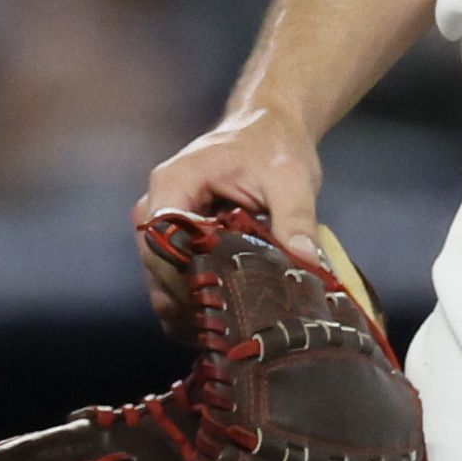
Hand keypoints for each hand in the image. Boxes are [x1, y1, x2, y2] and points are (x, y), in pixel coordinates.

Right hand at [137, 106, 322, 333]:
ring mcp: (162, 229)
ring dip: (194, 310)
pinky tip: (227, 323)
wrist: (269, 130)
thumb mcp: (292, 178)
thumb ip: (296, 218)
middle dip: (194, 300)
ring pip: (162, 285)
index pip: (163, 242)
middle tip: (238, 325)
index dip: (190, 276)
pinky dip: (195, 308)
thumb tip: (306, 261)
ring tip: (235, 330)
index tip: (229, 299)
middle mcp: (156, 207)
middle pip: (159, 269)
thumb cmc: (275, 146)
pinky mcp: (175, 246)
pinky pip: (173, 286)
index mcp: (174, 184)